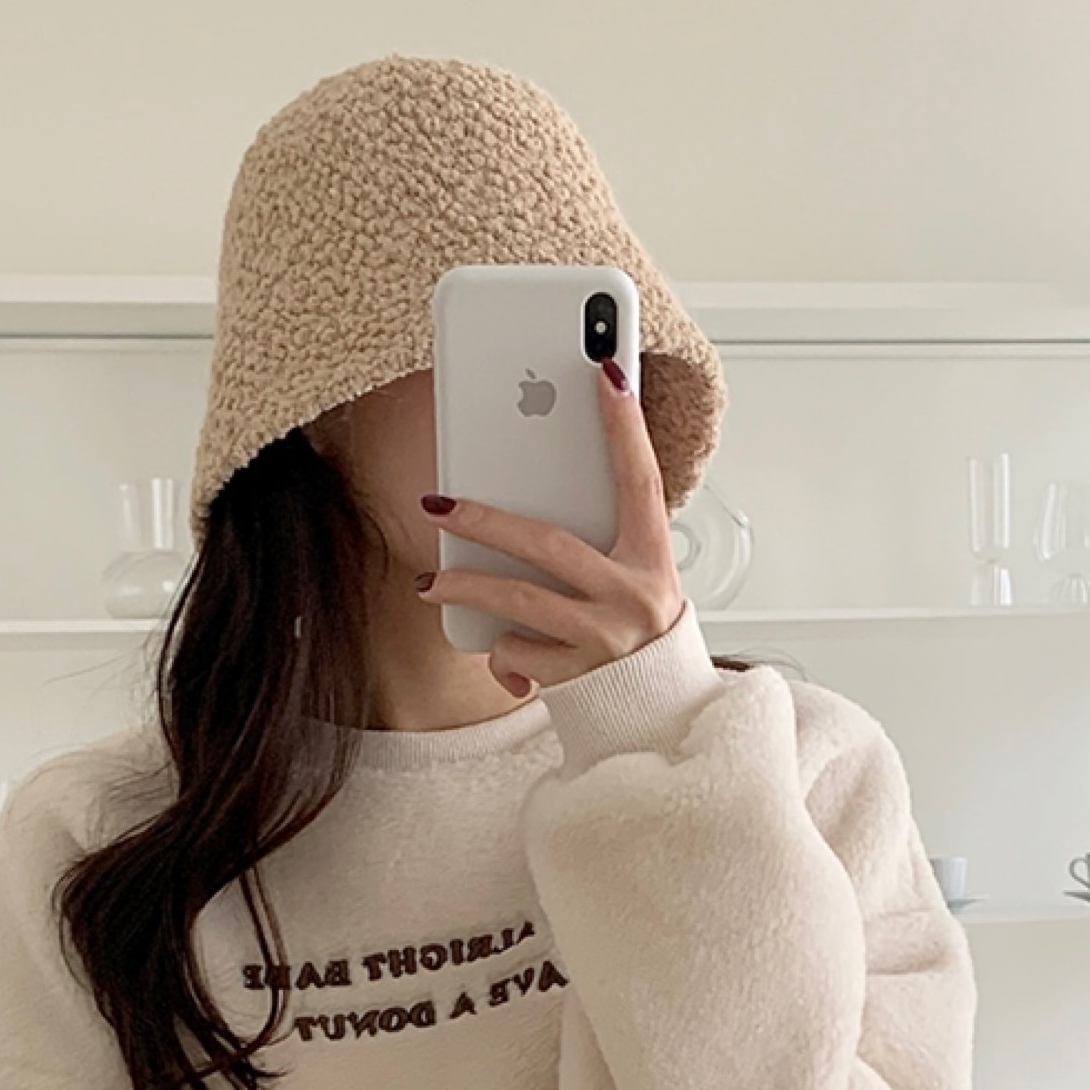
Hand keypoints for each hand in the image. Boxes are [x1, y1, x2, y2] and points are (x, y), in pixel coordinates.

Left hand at [417, 357, 685, 700]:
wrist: (660, 714)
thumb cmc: (640, 635)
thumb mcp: (639, 579)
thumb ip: (604, 541)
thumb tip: (542, 489)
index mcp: (653, 561)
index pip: (641, 482)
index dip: (625, 429)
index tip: (607, 374)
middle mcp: (634, 597)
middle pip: (548, 545)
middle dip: (486, 522)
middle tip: (439, 506)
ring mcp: (604, 640)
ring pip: (519, 602)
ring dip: (466, 588)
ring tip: (430, 583)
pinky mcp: (577, 678)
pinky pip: (518, 653)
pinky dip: (502, 651)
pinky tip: (501, 651)